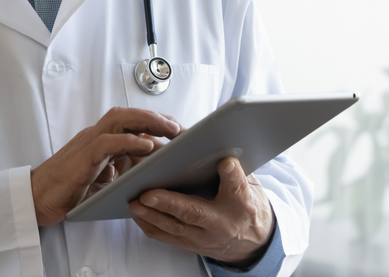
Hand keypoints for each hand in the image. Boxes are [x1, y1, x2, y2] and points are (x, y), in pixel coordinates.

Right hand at [31, 107, 181, 226]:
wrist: (37, 200)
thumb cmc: (70, 190)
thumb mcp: (104, 177)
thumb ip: (124, 166)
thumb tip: (153, 162)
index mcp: (101, 139)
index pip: (131, 122)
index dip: (155, 122)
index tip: (179, 130)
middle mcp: (95, 136)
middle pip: (128, 115)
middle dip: (156, 117)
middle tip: (180, 127)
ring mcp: (88, 144)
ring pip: (119, 120)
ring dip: (147, 122)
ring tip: (171, 131)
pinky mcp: (82, 158)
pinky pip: (106, 143)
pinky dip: (128, 141)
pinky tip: (147, 146)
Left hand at [128, 157, 275, 266]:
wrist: (253, 242)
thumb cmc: (246, 204)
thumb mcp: (249, 184)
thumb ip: (232, 169)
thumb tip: (209, 143)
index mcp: (243, 204)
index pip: (238, 188)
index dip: (232, 175)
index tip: (226, 161)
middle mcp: (223, 224)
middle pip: (195, 212)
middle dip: (170, 203)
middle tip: (148, 193)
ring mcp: (205, 238)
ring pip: (175, 227)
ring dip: (152, 215)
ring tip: (134, 202)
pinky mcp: (192, 245)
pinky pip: (167, 237)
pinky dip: (150, 225)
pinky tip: (137, 213)